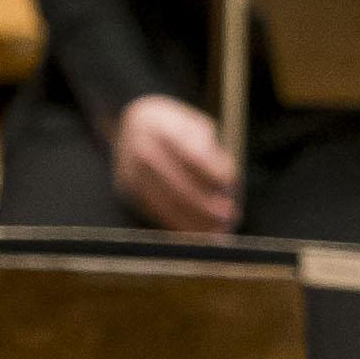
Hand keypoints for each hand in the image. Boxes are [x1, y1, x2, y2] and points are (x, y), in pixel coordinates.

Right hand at [109, 94, 240, 234]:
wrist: (130, 126)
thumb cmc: (173, 128)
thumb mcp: (193, 125)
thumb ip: (209, 150)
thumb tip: (225, 182)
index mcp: (159, 127)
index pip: (190, 154)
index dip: (213, 171)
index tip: (232, 182)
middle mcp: (141, 151)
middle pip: (177, 185)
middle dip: (205, 205)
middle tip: (229, 215)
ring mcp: (130, 173)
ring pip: (167, 205)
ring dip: (195, 223)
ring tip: (219, 232)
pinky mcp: (127, 193)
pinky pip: (157, 214)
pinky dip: (180, 226)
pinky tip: (199, 234)